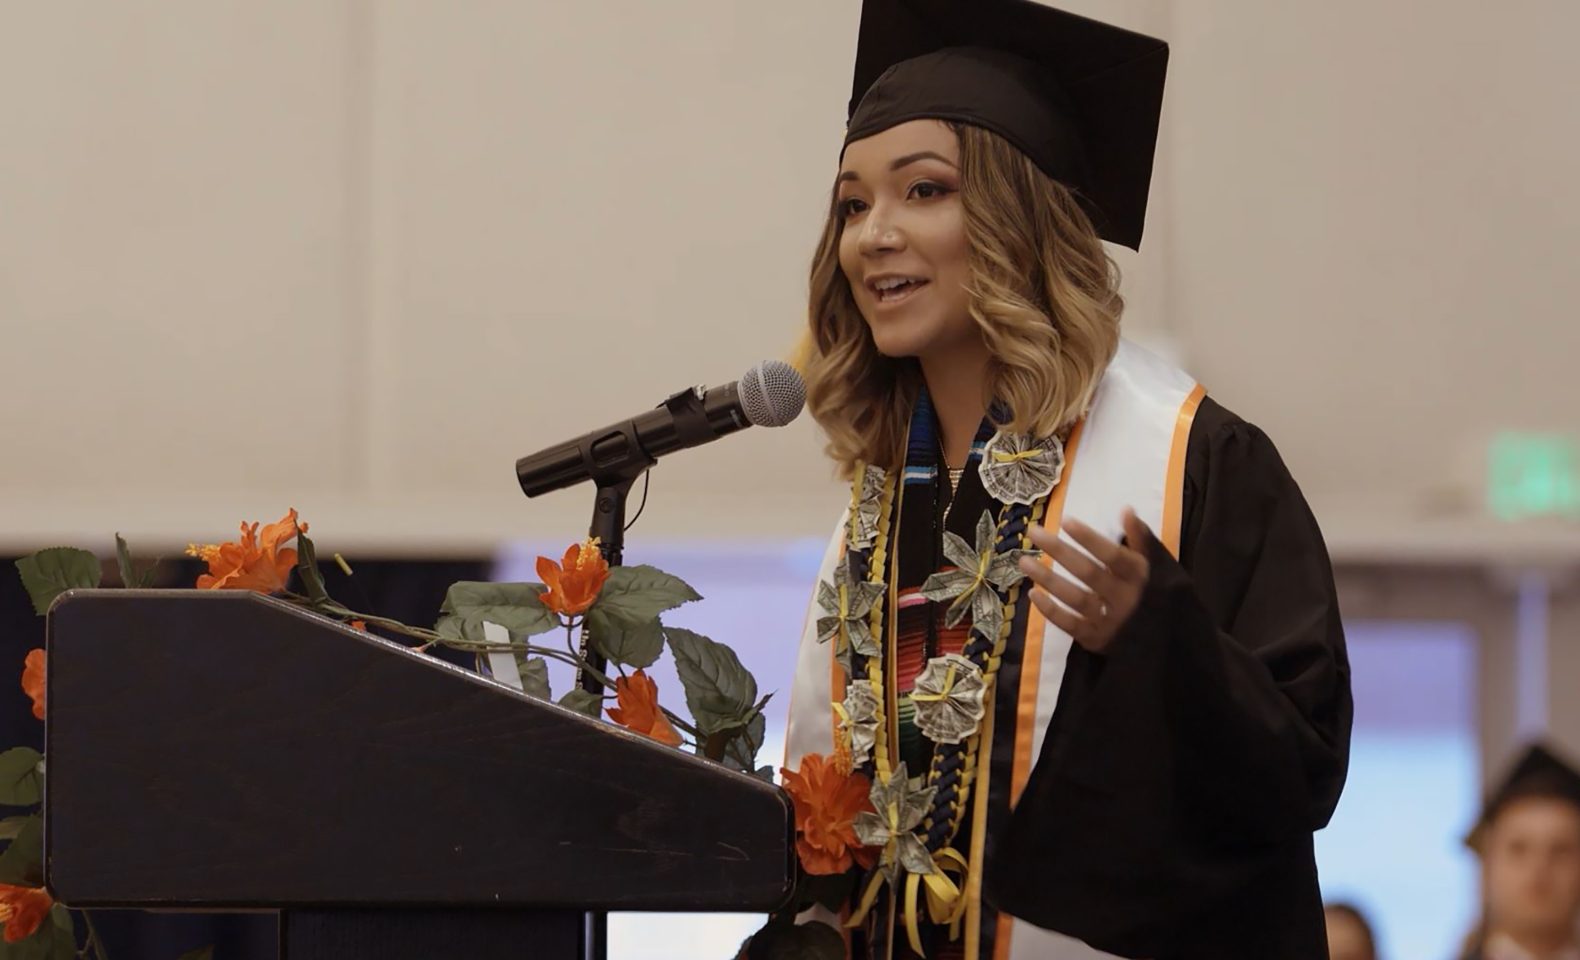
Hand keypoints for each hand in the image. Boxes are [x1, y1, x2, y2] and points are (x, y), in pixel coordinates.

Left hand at [1019, 508, 1151, 653]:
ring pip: (1075, 598)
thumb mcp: (1156, 566)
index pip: (1112, 555)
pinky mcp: (1096, 639)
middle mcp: (1124, 599)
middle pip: (1088, 573)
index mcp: (1140, 577)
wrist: (1170, 642)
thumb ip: (1141, 539)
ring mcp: (1109, 621)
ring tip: (1024, 561)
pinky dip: (1050, 610)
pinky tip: (1033, 593)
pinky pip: (1069, 625)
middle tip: (1033, 532)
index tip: (1065, 521)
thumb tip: (1126, 509)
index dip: (1089, 538)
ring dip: (1047, 579)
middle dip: (1059, 551)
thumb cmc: (1158, 596)